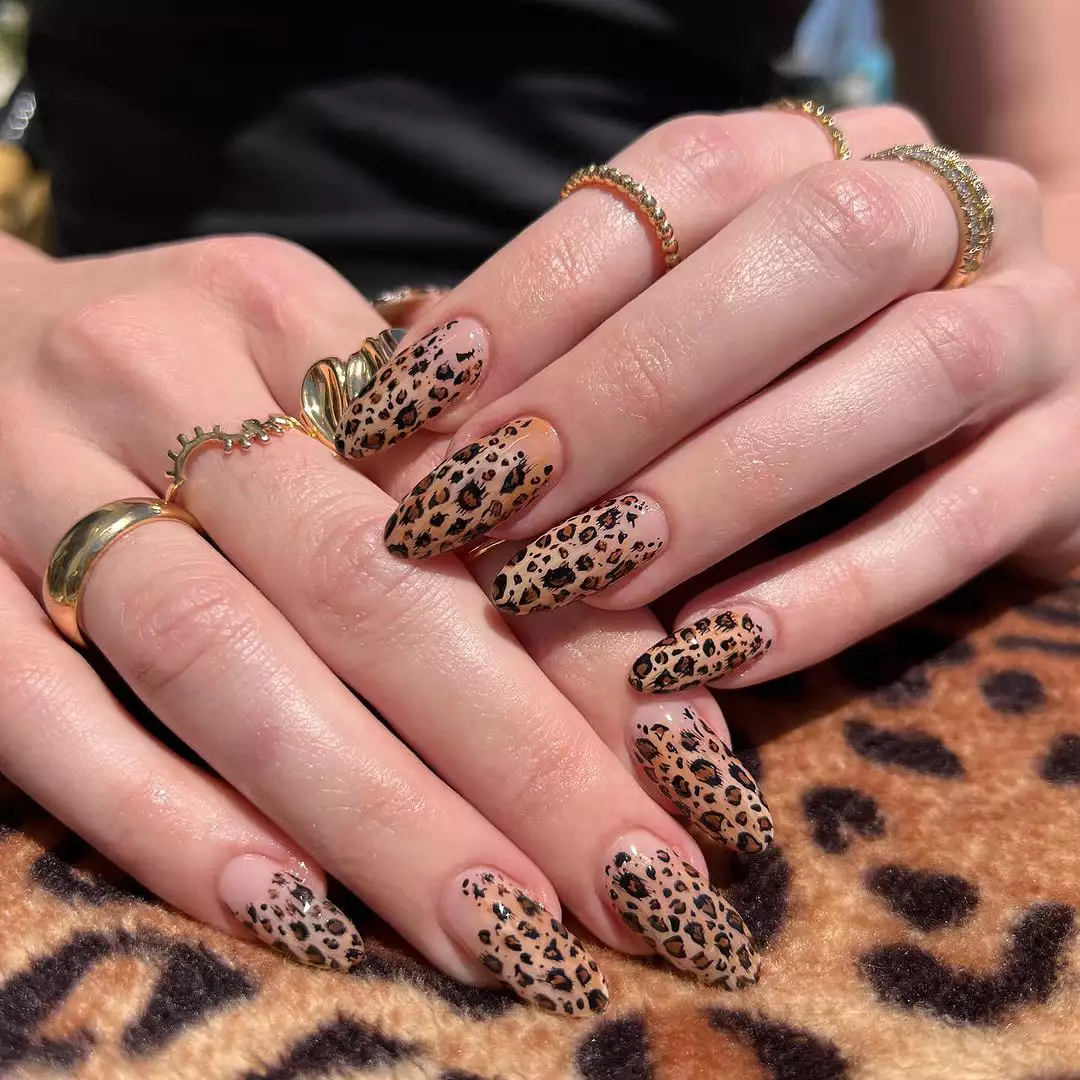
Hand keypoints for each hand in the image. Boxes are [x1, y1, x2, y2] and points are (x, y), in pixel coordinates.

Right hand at [0, 233, 772, 1011]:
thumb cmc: (166, 372)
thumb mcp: (299, 375)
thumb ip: (439, 488)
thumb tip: (629, 656)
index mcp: (276, 312)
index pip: (455, 492)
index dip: (579, 642)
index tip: (690, 772)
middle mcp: (156, 380)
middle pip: (358, 582)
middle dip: (512, 753)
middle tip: (635, 889)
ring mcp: (28, 481)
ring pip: (215, 656)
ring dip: (369, 808)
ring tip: (498, 931)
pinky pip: (35, 709)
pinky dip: (158, 815)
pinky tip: (284, 910)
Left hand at [343, 104, 1078, 691]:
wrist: (1012, 368)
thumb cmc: (798, 353)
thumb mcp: (695, 313)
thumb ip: (585, 337)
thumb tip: (415, 406)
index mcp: (826, 154)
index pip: (673, 184)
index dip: (534, 292)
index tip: (415, 405)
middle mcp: (944, 211)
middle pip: (797, 260)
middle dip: (622, 391)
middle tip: (488, 504)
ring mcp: (1034, 327)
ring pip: (901, 380)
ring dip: (719, 491)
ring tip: (580, 580)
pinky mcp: (1074, 460)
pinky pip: (966, 525)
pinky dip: (829, 596)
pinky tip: (706, 657)